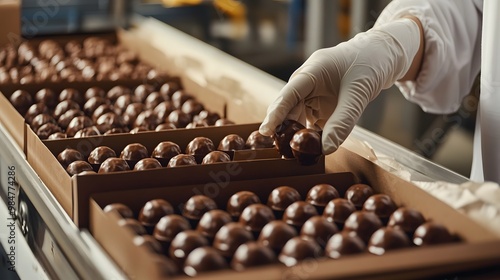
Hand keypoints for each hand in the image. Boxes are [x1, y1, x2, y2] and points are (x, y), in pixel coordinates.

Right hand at [259, 18, 420, 153]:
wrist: (383, 56)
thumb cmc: (370, 64)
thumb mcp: (358, 93)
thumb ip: (343, 121)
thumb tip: (325, 149)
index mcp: (311, 73)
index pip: (287, 95)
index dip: (275, 114)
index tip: (265, 132)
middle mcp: (305, 84)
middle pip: (288, 109)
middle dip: (284, 130)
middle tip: (282, 153)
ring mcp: (312, 95)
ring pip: (297, 119)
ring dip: (297, 136)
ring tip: (296, 156)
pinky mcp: (319, 105)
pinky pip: (310, 123)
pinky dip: (310, 136)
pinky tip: (311, 150)